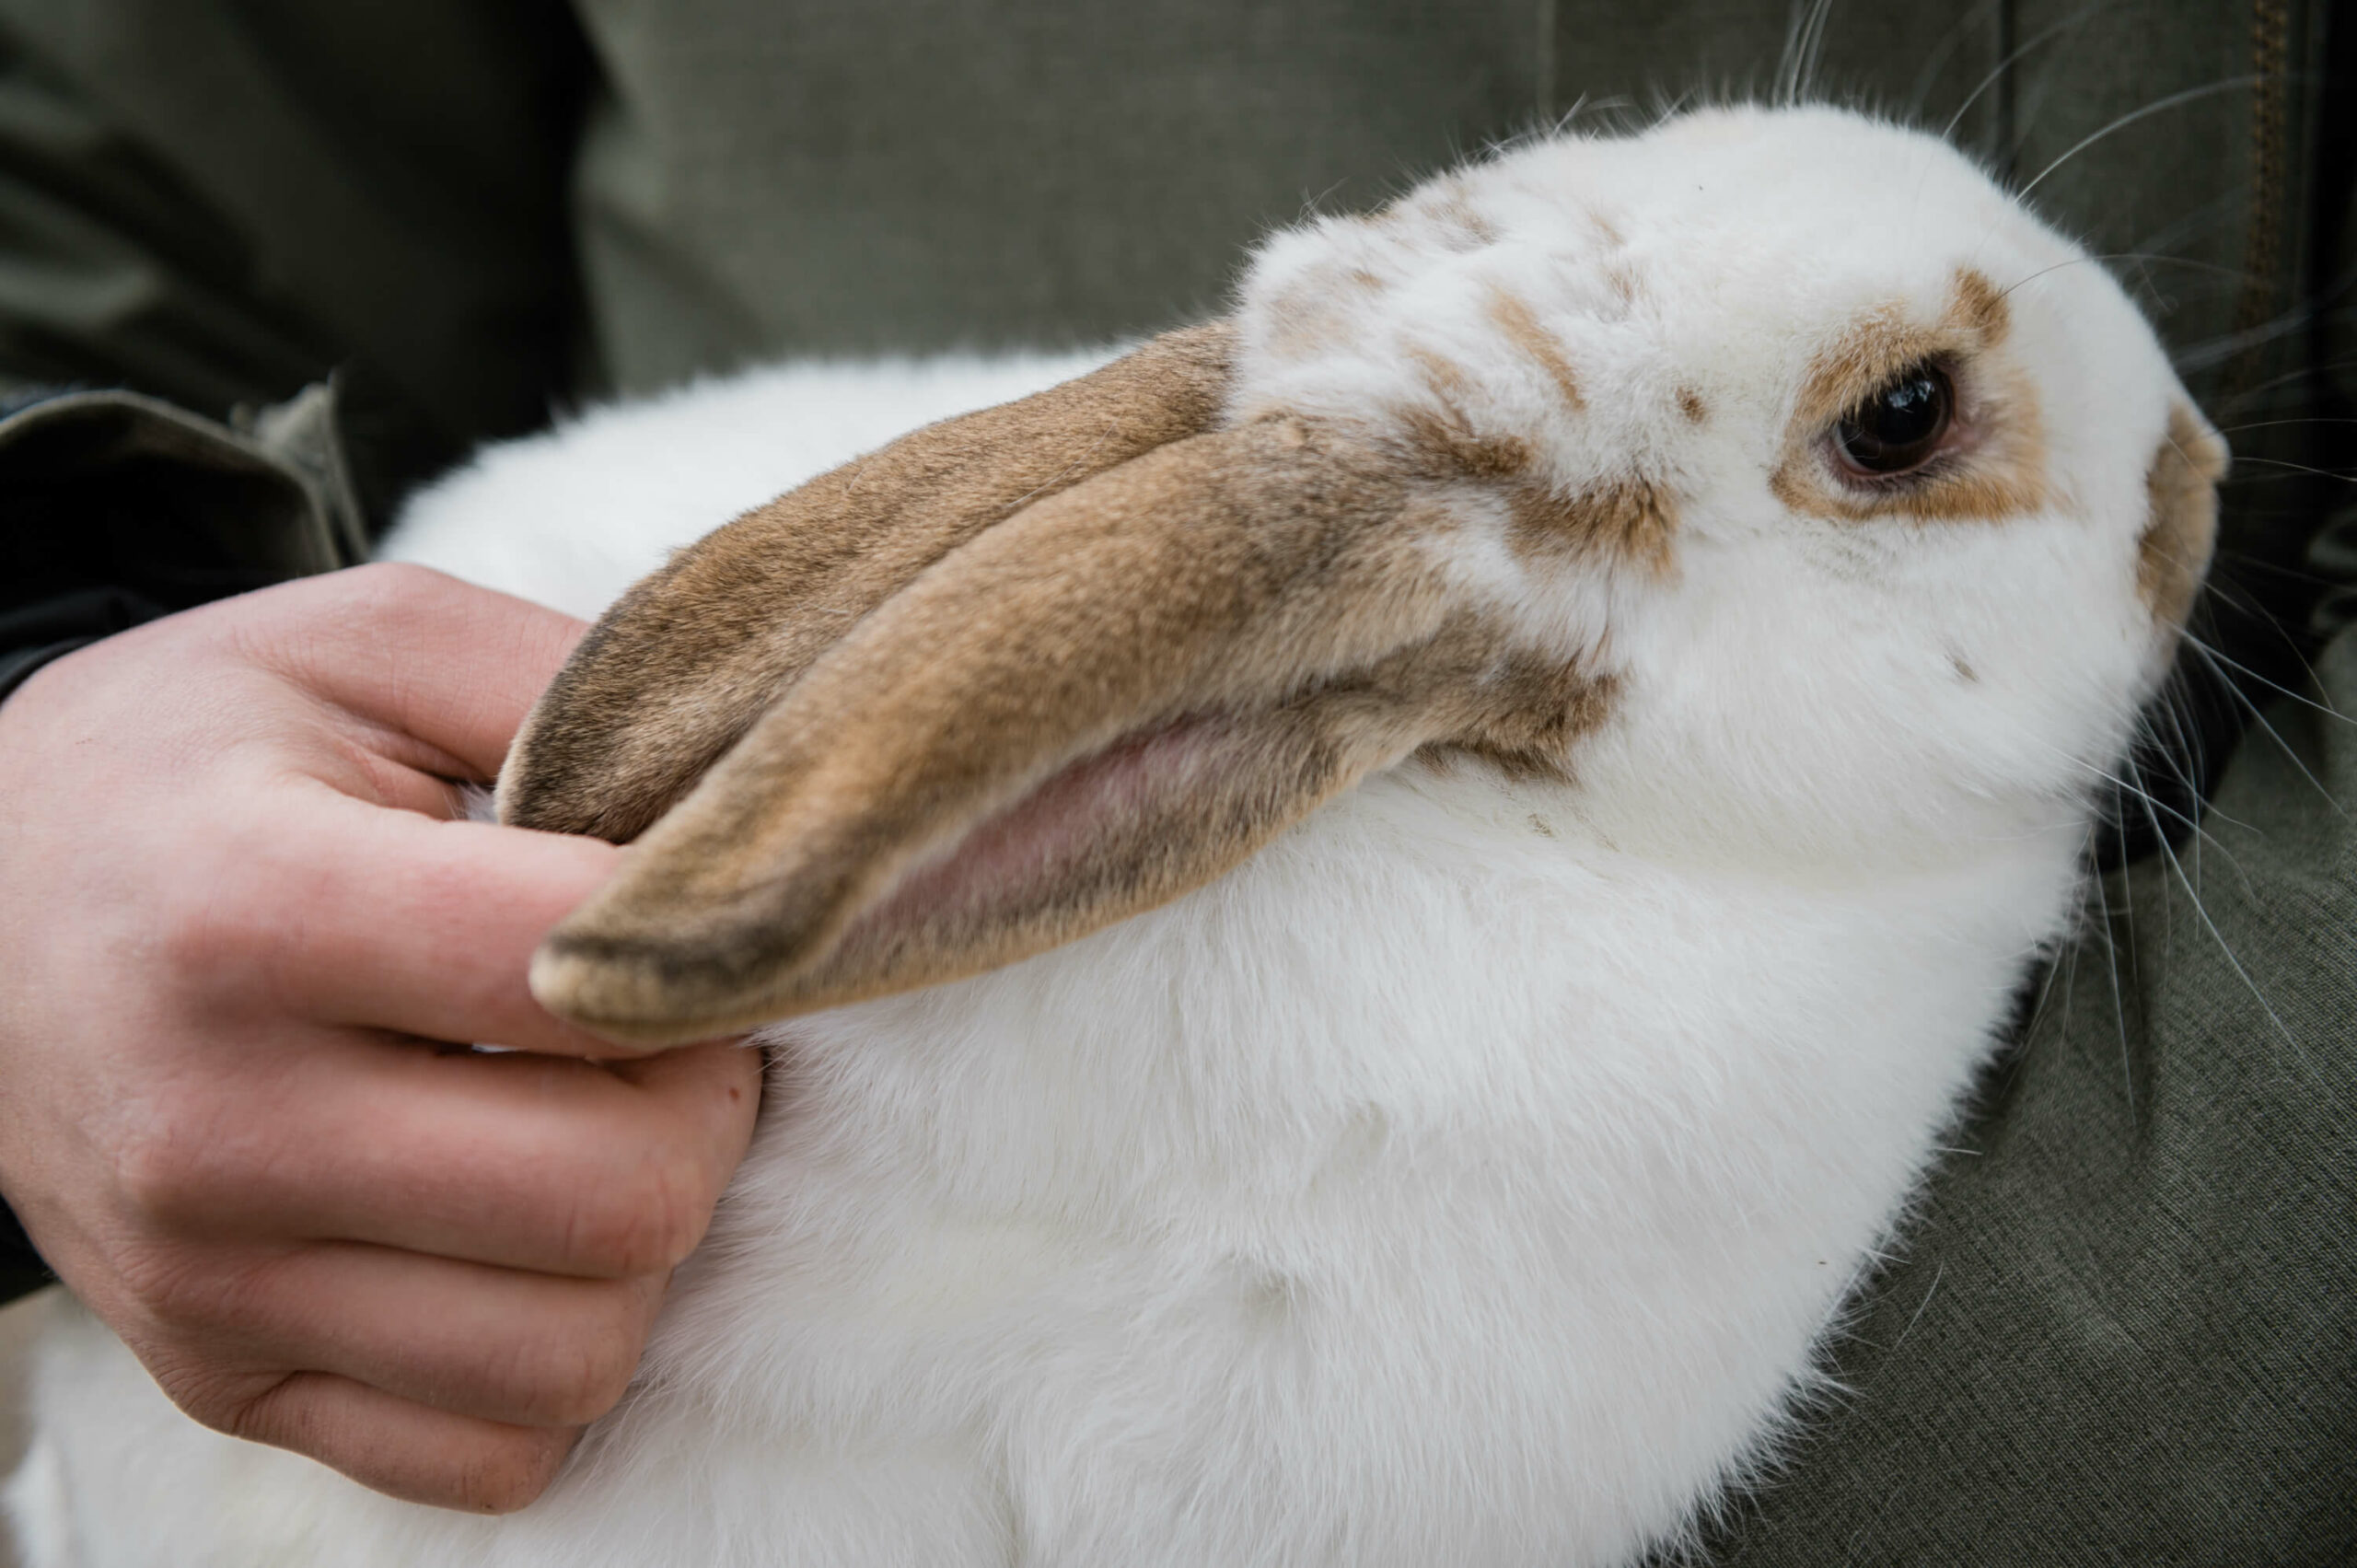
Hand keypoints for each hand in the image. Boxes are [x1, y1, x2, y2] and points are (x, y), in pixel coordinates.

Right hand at [0, 564, 761, 1512]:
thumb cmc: (198, 762)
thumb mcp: (367, 644)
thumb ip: (571, 687)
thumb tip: (761, 810)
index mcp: (254, 912)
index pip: (600, 976)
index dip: (712, 943)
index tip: (692, 913)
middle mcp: (215, 1126)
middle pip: (625, 1194)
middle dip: (705, 1106)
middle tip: (664, 1035)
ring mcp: (210, 1283)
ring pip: (580, 1351)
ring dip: (642, 1243)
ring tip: (591, 1126)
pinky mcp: (222, 1379)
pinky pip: (491, 1453)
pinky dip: (554, 1360)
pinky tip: (523, 1240)